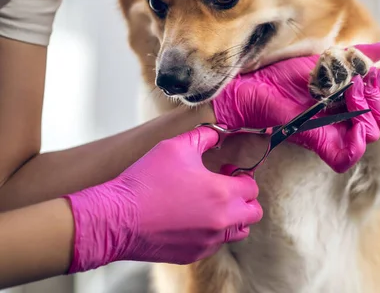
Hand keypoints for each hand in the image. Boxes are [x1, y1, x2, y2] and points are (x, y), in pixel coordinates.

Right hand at [63, 127, 262, 271]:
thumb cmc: (146, 180)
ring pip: (238, 232)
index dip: (241, 176)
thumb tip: (218, 133)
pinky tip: (192, 219)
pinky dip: (212, 233)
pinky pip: (215, 244)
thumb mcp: (176, 147)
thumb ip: (204, 136)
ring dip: (233, 218)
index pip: (252, 187)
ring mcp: (209, 241)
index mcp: (223, 193)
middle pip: (253, 213)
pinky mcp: (194, 254)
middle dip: (245, 199)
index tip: (226, 171)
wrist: (117, 218)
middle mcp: (222, 221)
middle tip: (225, 188)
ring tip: (211, 204)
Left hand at [213, 42, 379, 172]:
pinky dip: (357, 140)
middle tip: (359, 82)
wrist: (257, 82)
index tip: (371, 74)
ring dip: (366, 109)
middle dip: (378, 99)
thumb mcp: (329, 59)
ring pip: (371, 135)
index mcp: (350, 105)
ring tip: (348, 91)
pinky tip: (352, 117)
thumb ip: (358, 55)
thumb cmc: (286, 73)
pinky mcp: (317, 142)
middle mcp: (344, 121)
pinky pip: (347, 157)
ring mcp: (332, 133)